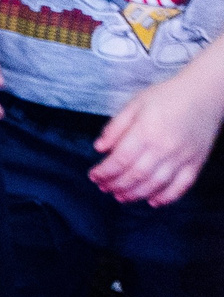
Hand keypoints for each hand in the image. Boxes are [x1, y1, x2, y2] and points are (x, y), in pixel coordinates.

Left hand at [90, 68, 223, 205]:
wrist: (204, 95)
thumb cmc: (166, 96)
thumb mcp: (134, 104)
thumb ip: (116, 127)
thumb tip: (99, 148)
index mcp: (146, 131)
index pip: (120, 159)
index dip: (105, 171)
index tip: (93, 176)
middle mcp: (164, 148)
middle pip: (136, 175)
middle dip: (116, 185)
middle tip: (104, 188)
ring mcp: (182, 158)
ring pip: (156, 184)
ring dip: (136, 194)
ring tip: (121, 197)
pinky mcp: (196, 164)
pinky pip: (181, 187)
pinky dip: (166, 197)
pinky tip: (152, 201)